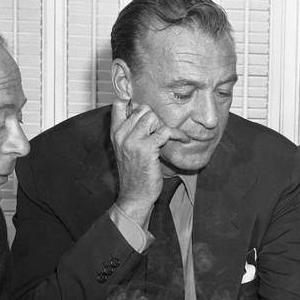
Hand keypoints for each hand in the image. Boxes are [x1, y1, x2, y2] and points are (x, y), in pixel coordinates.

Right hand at [109, 99, 186, 225]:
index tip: (148, 114)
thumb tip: (147, 118)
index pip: (119, 104)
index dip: (135, 104)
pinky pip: (166, 131)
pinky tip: (184, 139)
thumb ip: (132, 133)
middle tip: (161, 132)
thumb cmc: (135, 175)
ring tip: (169, 137)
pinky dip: (178, 134)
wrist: (134, 196)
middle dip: (155, 119)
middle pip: (142, 109)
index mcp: (116, 134)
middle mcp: (122, 134)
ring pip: (153, 117)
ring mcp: (133, 140)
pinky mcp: (147, 148)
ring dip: (164, 126)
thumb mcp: (126, 151)